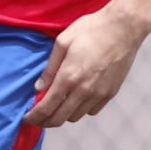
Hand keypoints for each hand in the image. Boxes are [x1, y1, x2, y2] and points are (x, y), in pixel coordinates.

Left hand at [23, 4, 150, 127]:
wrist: (124, 28)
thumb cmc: (91, 29)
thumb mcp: (63, 41)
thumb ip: (50, 67)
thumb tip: (38, 88)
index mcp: (69, 76)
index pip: (46, 107)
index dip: (34, 117)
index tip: (26, 119)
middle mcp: (84, 90)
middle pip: (59, 118)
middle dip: (45, 122)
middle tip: (37, 118)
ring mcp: (99, 93)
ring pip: (75, 116)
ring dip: (63, 115)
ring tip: (57, 106)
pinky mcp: (111, 93)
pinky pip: (91, 111)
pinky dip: (80, 110)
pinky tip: (76, 99)